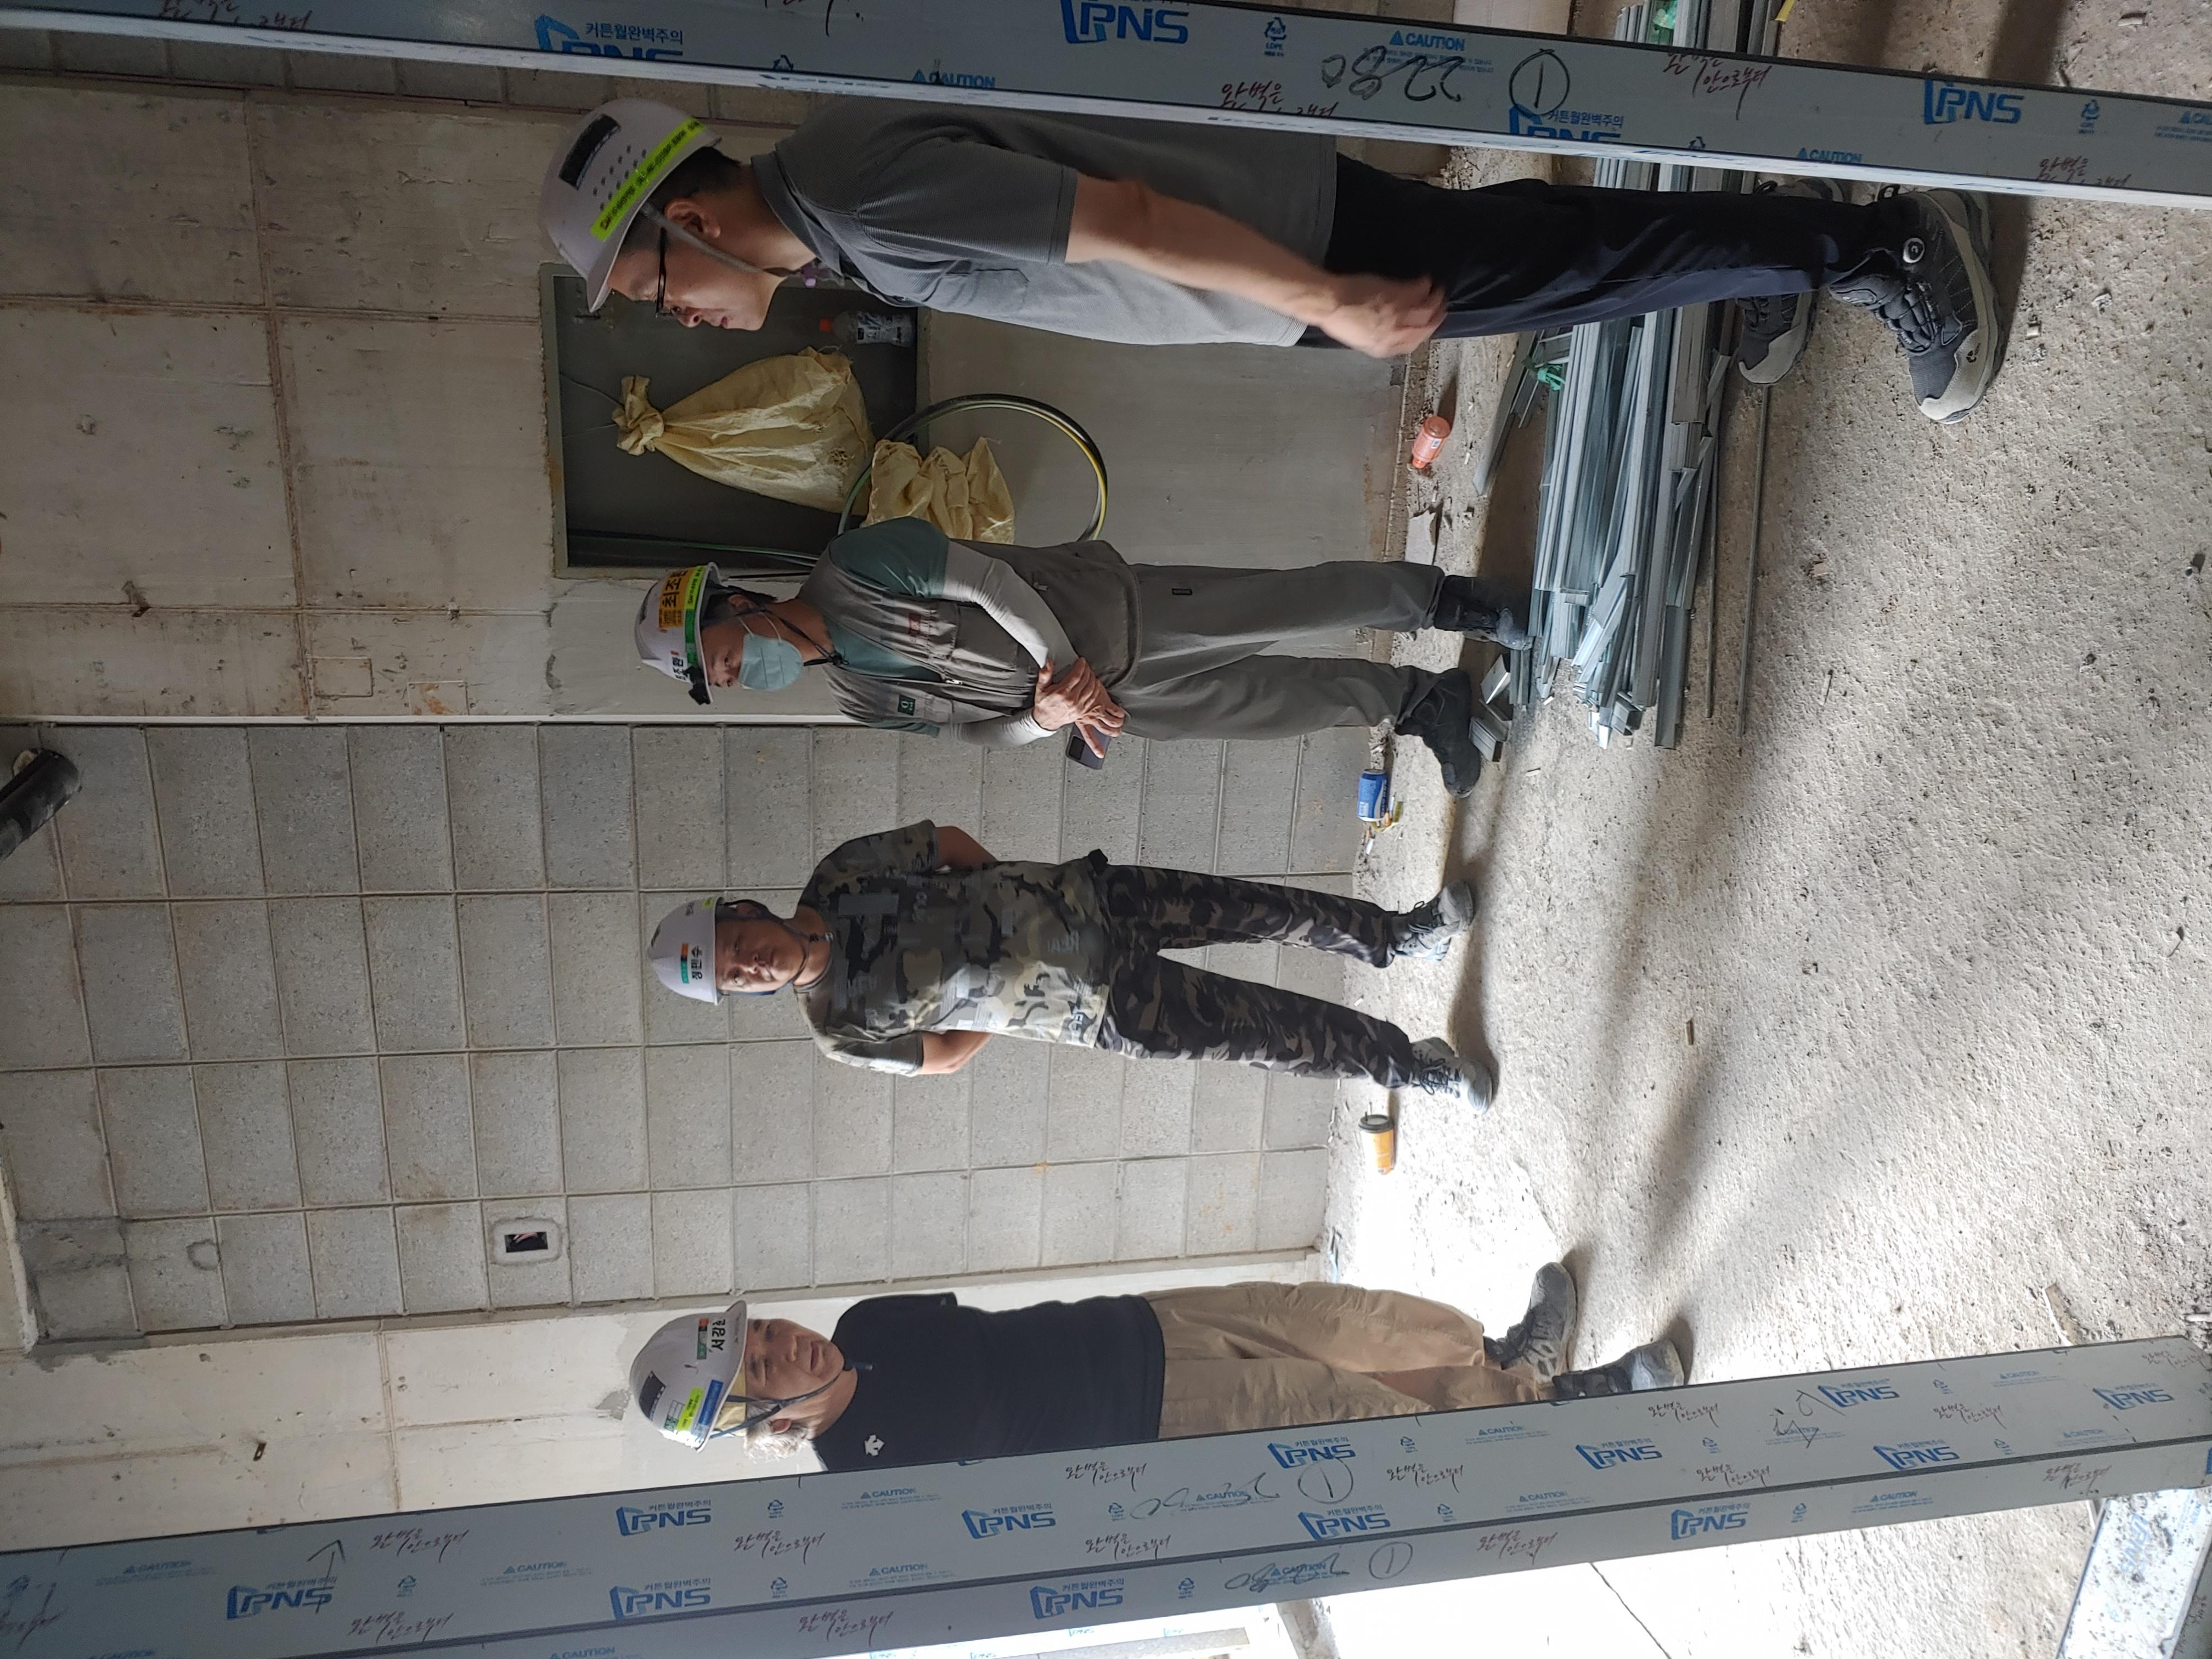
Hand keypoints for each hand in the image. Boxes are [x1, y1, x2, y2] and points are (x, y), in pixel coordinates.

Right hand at [1032, 659, 1125, 754]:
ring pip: (1091, 688)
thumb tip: (1049, 662)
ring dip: (1092, 678)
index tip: (1081, 661)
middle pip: (1085, 680)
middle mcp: (1072, 699)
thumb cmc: (1043, 704)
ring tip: (1089, 673)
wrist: (1045, 721)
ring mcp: (1079, 706)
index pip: (1076, 675)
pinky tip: (1093, 684)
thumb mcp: (1041, 688)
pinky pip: (1093, 697)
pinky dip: (1095, 689)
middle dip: (1087, 670)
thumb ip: (1045, 674)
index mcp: (1062, 692)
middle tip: (1085, 665)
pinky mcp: (1083, 711)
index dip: (1080, 666)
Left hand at [1313, 273, 1446, 356]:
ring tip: (1438, 292)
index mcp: (1385, 348)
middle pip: (1426, 326)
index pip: (1414, 344)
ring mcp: (1399, 313)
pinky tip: (1425, 280)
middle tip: (1441, 307)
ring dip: (1436, 299)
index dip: (1424, 334)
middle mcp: (1396, 333)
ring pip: (1428, 308)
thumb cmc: (1340, 321)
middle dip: (1436, 317)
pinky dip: (1425, 284)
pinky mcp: (1398, 295)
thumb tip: (1392, 335)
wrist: (1333, 304)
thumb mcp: (1361, 340)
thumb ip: (1380, 340)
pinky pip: (1419, 289)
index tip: (1428, 326)